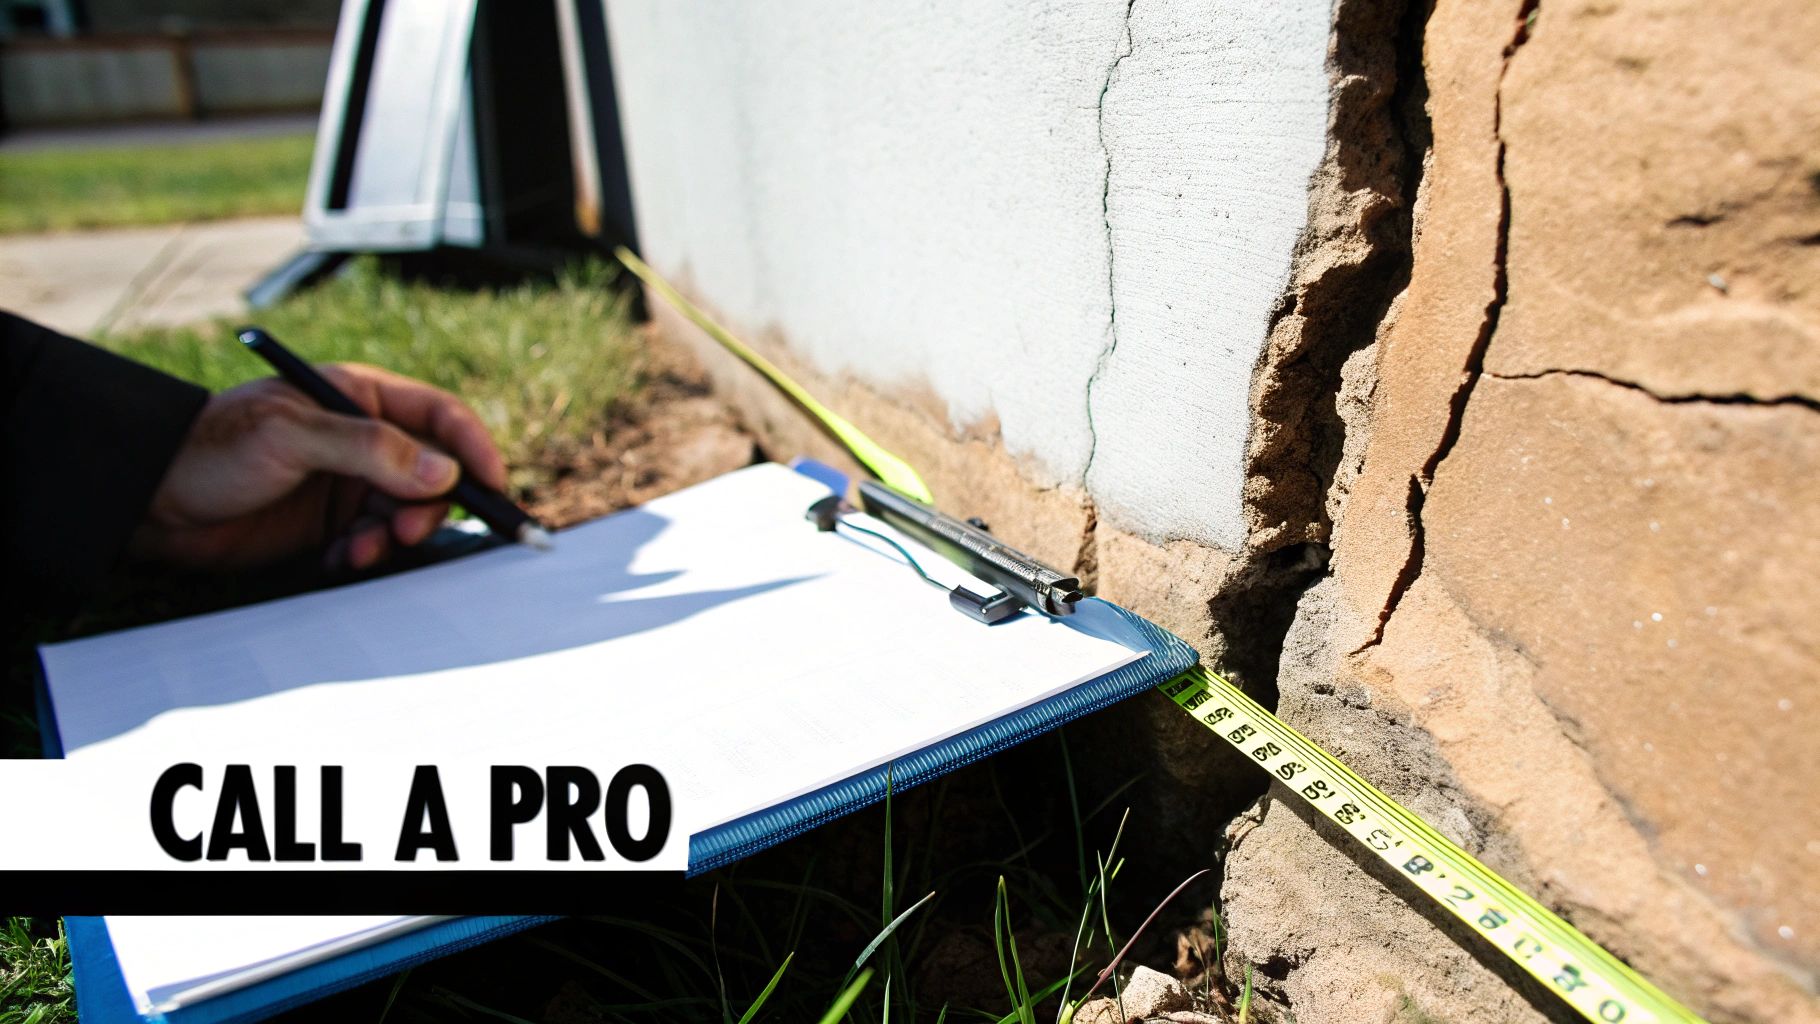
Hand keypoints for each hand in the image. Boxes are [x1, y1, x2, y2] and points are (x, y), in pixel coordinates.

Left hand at [131, 364, 507, 570]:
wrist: (152, 501)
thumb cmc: (213, 449)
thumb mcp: (291, 436)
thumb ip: (371, 450)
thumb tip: (444, 473)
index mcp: (359, 396)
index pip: (439, 415)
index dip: (472, 448)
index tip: (492, 486)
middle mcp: (363, 438)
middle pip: (435, 471)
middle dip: (430, 505)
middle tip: (405, 531)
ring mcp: (348, 482)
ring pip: (408, 511)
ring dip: (396, 536)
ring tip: (362, 551)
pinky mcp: (331, 523)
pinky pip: (376, 541)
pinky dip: (369, 555)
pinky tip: (339, 560)